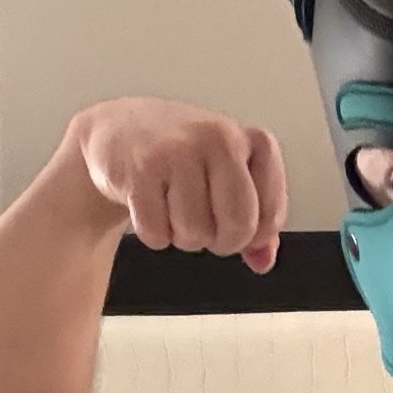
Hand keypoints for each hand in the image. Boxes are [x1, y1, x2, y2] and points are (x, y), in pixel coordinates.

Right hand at [71, 97, 287, 272]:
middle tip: (207, 228)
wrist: (121, 129)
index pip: (271, 217)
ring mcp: (179, 150)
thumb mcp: (233, 180)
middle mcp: (221, 138)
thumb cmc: (186, 158)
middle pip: (238, 226)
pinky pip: (157, 232)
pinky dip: (154, 234)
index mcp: (256, 142)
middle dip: (222, 243)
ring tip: (174, 208)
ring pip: (195, 233)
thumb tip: (263, 263)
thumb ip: (258, 222)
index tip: (233, 223)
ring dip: (184, 237)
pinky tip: (150, 206)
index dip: (252, 237)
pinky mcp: (141, 168)